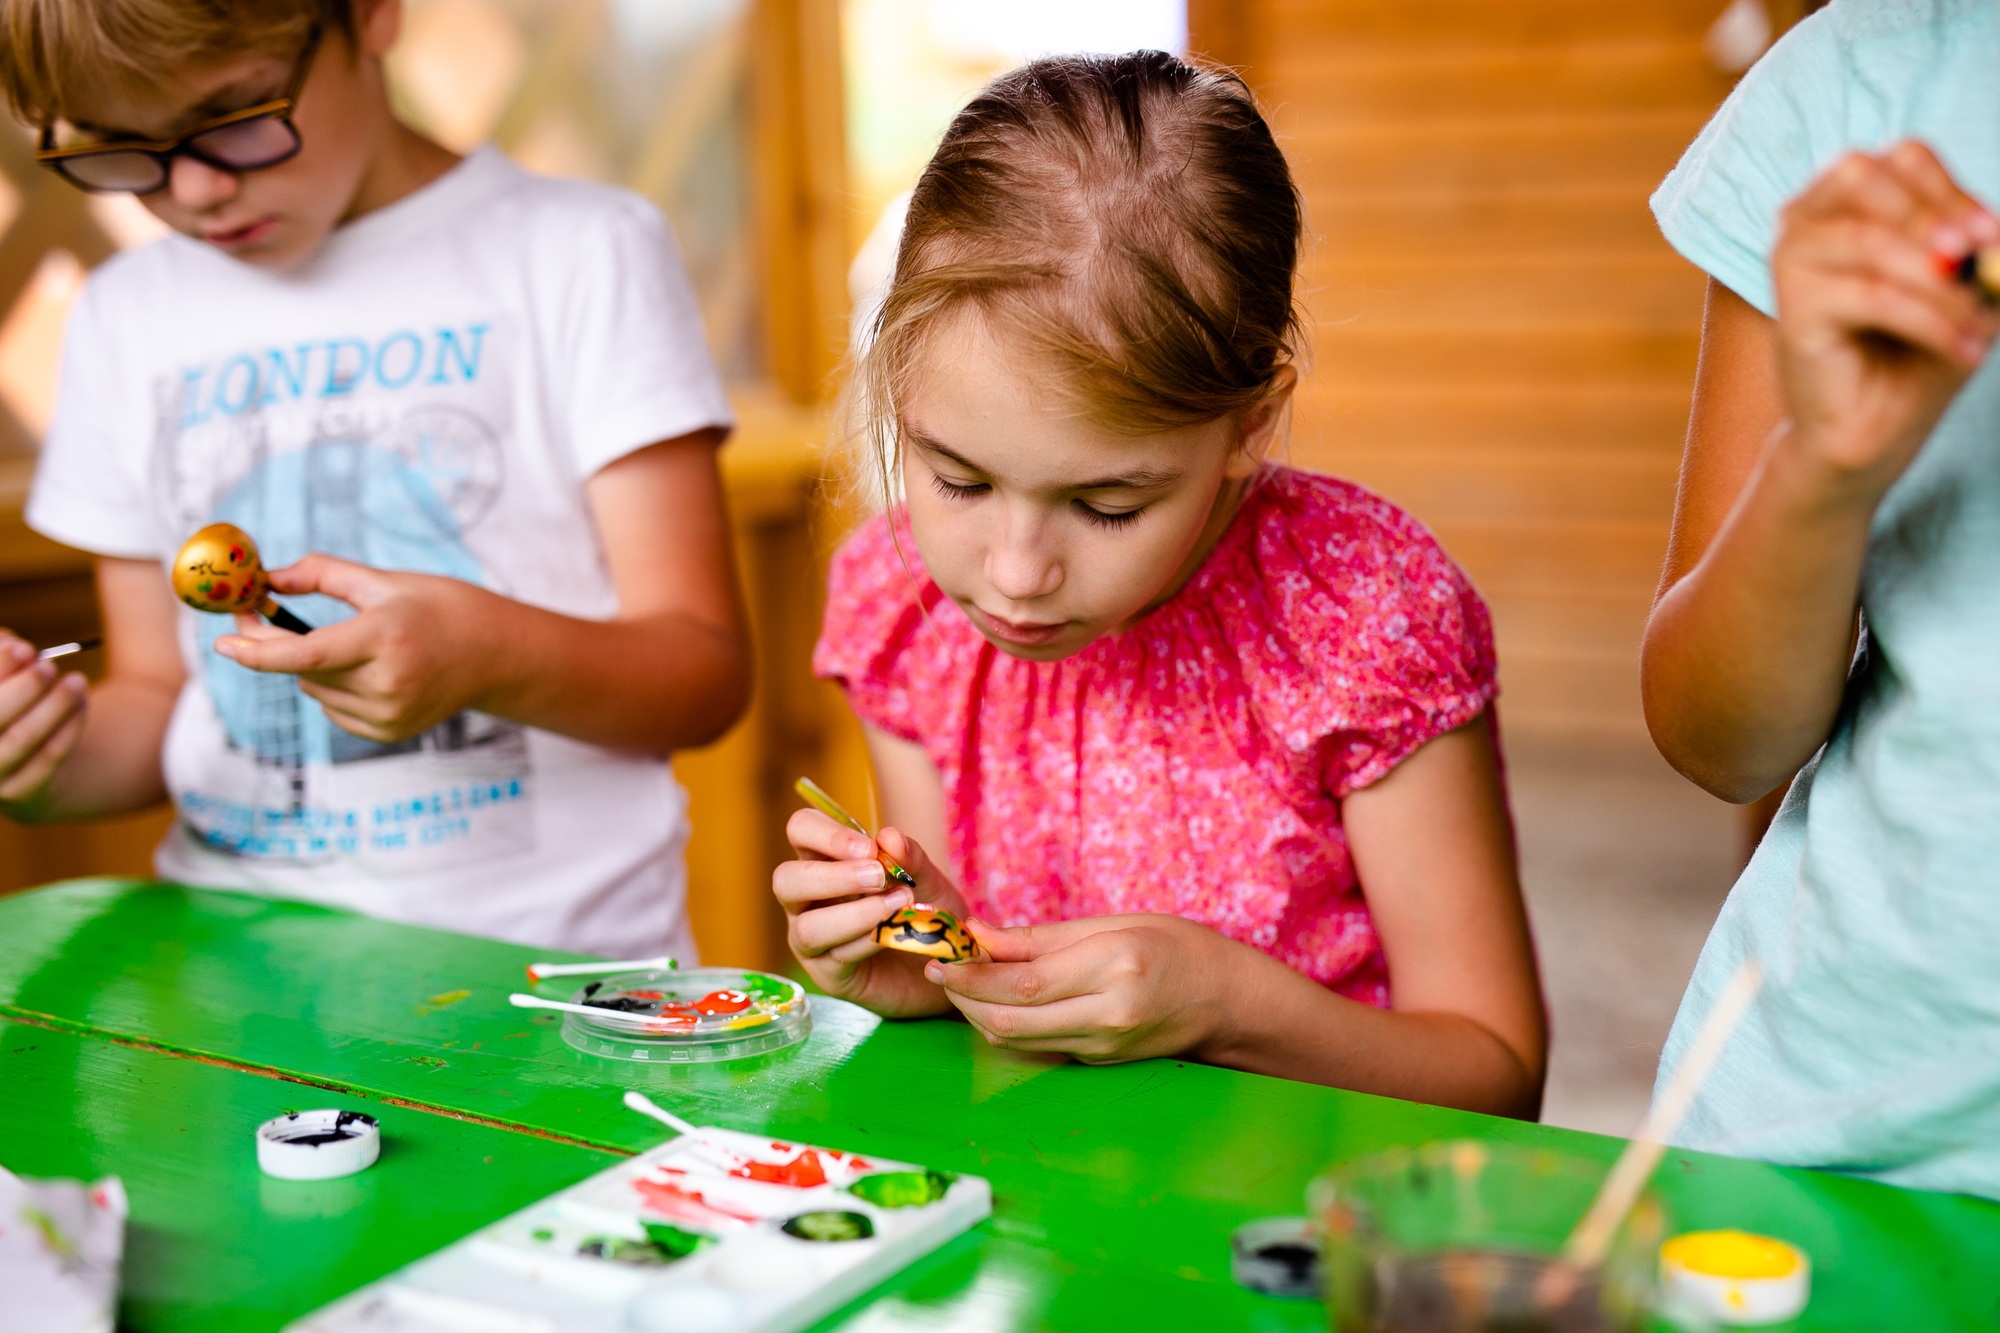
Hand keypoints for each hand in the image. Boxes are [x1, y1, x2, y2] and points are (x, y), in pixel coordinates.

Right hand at [0, 632, 88, 806]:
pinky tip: (82, 704)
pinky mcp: (18, 795)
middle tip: (50, 665)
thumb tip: (16, 648)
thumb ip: (3, 654)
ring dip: (53, 705)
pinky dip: (69, 727)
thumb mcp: (4, 675)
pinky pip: (48, 758)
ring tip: (76, 681)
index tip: (25, 648)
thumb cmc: (7, 700)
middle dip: (25, 687)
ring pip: (21, 738)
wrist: (28, 759)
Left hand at [214, 554, 502, 742]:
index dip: (258, 651)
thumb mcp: (384, 582)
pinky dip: (334, 688)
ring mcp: (389, 714)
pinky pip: (333, 709)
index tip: (221, 642)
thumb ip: (322, 575)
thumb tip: (268, 580)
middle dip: (276, 644)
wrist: (495, 654)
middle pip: (303, 671)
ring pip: (315, 691)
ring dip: (313, 667)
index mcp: (385, 638)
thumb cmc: (439, 608)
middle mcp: (387, 683)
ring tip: (355, 645)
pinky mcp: (389, 732)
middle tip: (257, 617)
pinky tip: (370, 671)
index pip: (307, 655)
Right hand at [773, 813, 964, 1016]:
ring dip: (855, 914)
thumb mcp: (926, 878)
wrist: (942, 959)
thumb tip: (888, 837)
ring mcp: (812, 939)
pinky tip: (894, 934)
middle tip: (878, 876)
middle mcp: (807, 898)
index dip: (827, 834)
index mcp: (824, 860)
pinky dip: (868, 942)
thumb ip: (909, 857)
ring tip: (897, 905)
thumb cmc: (922, 910)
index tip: (869, 849)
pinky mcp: (828, 974)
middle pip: (786, 880)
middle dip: (833, 877)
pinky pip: (836, 957)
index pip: (801, 830)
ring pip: (807, 927)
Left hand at [927, 913, 1242, 1063]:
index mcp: (1113, 969)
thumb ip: (1039, 938)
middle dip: (964, 998)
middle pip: (1009, 1020)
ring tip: (961, 981)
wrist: (1227, 1001)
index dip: (971, 976)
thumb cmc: (1176, 947)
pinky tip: (998, 999)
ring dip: (979, 1014)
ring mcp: (1104, 1047)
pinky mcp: (1099, 1063)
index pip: (1022, 984)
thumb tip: (978, 935)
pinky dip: (1009, 1023)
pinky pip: (1039, 1045)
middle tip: (941, 970)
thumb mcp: (1111, 925)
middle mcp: (1108, 1016)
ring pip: (1017, 1039)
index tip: (939, 959)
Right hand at [1772, 140, 1999, 500]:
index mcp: (1847, 199)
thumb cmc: (1917, 349)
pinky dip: (1929, 321)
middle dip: (1929, 214)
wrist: (1876, 426)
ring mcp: (1790, 261)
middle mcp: (1806, 219)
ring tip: (1980, 325)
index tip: (1993, 236)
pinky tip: (1962, 348)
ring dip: (1939, 283)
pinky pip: (1871, 297)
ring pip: (1870, 240)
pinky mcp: (1791, 312)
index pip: (1902, 159)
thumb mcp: (1963, 285)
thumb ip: (1976, 250)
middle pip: (1864, 176)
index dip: (1952, 190)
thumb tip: (1997, 236)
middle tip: (1972, 257)